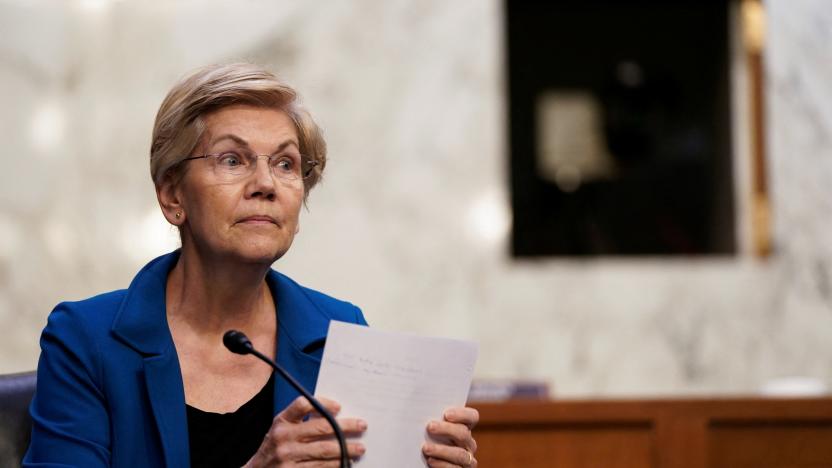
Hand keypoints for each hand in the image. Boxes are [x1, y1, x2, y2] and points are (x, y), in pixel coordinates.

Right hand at [244, 396, 366, 466]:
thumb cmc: (275, 447)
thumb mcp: (282, 429)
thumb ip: (301, 420)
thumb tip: (333, 413)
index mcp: (281, 421)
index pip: (302, 404)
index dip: (322, 403)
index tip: (339, 407)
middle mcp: (283, 437)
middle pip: (320, 428)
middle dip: (345, 426)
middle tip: (361, 425)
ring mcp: (288, 457)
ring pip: (324, 450)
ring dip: (345, 449)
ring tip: (360, 448)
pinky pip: (320, 467)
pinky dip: (335, 464)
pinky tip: (346, 462)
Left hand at [422, 406, 478, 467]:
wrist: (429, 461)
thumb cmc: (429, 442)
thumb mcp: (433, 431)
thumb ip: (435, 421)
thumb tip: (421, 409)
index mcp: (464, 428)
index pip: (472, 417)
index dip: (462, 414)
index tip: (447, 414)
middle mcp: (468, 443)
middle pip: (464, 433)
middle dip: (447, 429)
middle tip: (430, 427)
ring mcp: (467, 460)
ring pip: (460, 454)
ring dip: (442, 450)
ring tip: (426, 448)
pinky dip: (442, 464)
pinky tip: (430, 461)